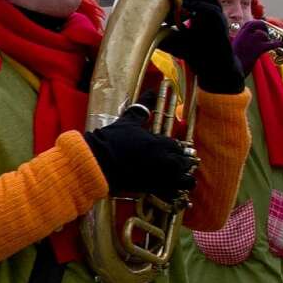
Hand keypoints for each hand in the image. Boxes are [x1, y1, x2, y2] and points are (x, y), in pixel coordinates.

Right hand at [83, 104, 197, 196]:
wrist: (97, 162)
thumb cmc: (111, 140)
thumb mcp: (128, 121)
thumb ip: (142, 108)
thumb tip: (151, 91)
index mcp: (159, 142)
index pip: (178, 146)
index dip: (176, 148)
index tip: (172, 149)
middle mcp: (163, 160)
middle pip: (184, 162)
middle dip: (183, 162)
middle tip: (178, 162)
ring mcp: (159, 176)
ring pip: (184, 179)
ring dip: (185, 177)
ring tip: (180, 177)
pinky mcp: (152, 188)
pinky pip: (174, 191)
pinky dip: (177, 190)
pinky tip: (174, 189)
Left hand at [161, 0, 243, 93]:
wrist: (209, 68)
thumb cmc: (193, 55)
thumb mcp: (173, 42)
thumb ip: (162, 34)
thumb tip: (144, 30)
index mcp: (200, 15)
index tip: (167, 7)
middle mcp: (210, 15)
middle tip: (172, 4)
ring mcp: (218, 19)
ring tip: (179, 6)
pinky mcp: (221, 26)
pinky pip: (213, 11)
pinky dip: (200, 8)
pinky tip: (186, 13)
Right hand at [232, 20, 280, 75]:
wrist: (231, 70)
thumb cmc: (232, 63)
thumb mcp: (234, 49)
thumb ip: (241, 43)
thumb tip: (248, 41)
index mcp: (238, 36)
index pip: (248, 24)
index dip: (256, 24)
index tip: (259, 27)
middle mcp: (244, 36)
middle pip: (256, 24)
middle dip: (263, 26)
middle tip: (267, 31)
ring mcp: (252, 41)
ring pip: (264, 35)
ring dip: (268, 38)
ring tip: (270, 43)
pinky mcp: (258, 48)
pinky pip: (271, 43)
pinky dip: (277, 43)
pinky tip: (278, 44)